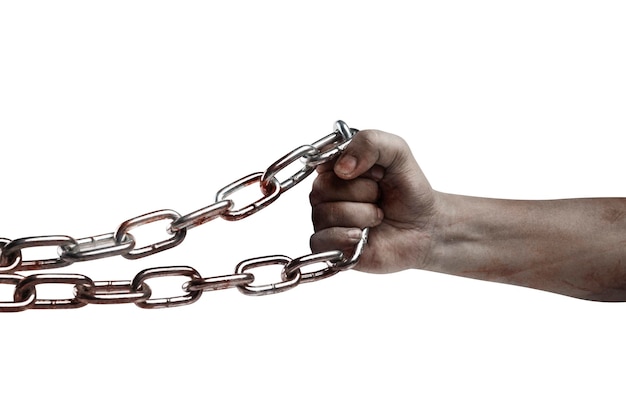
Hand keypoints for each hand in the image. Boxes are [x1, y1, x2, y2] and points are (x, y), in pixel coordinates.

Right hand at [309, 129, 436, 272]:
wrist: (426, 226)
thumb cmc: (408, 190)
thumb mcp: (397, 152)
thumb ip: (370, 142)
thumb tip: (341, 167)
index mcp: (335, 170)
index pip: (323, 162)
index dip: (352, 167)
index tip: (377, 172)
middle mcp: (326, 195)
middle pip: (322, 189)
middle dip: (362, 192)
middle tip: (379, 197)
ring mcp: (326, 222)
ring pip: (325, 215)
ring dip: (362, 215)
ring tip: (378, 216)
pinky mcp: (330, 248)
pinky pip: (319, 241)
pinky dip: (345, 237)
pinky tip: (362, 236)